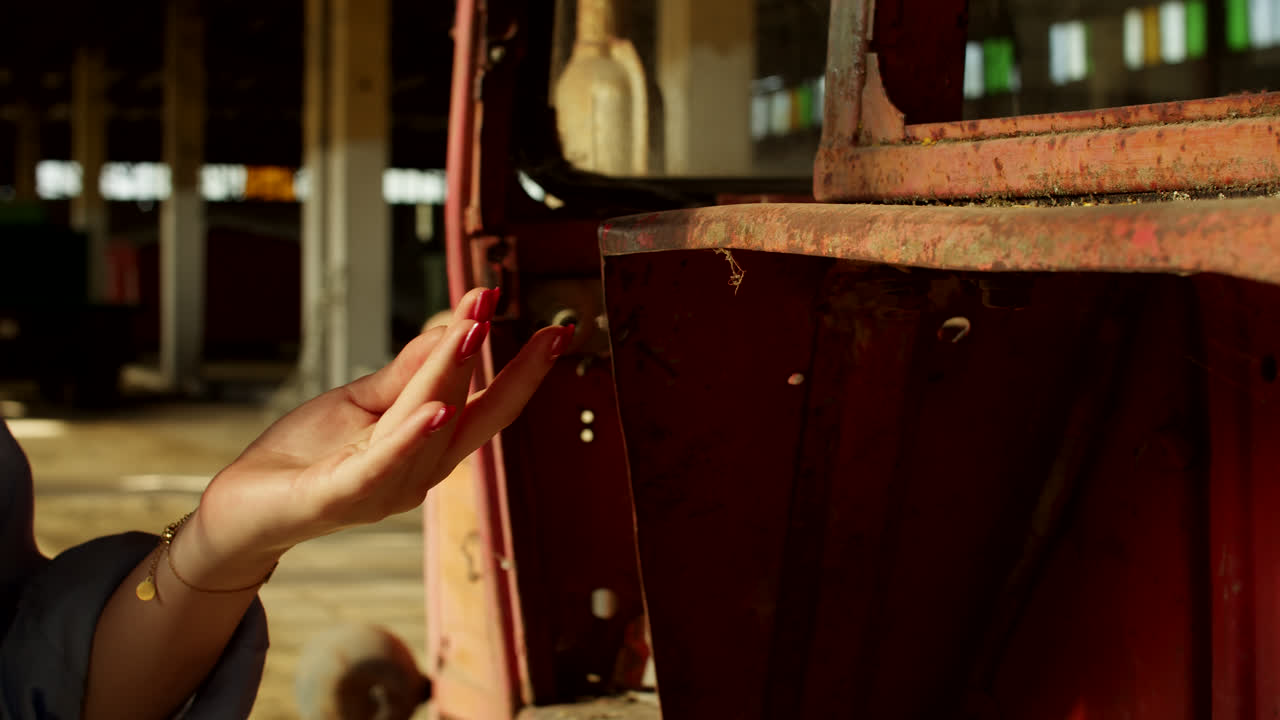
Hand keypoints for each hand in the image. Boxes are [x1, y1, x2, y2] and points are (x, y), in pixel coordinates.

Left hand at [173, 287, 570, 588]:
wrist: (243, 507)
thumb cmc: (306, 455)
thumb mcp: (364, 400)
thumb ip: (410, 370)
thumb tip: (458, 327)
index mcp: (430, 449)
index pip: (487, 406)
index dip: (523, 371)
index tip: (556, 331)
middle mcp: (420, 474)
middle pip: (470, 414)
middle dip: (504, 368)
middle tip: (522, 318)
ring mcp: (384, 488)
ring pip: (428, 427)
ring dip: (452, 378)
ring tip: (472, 331)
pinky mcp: (341, 495)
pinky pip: (383, 465)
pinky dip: (411, 438)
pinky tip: (436, 411)